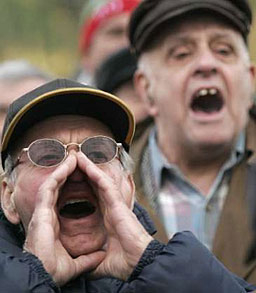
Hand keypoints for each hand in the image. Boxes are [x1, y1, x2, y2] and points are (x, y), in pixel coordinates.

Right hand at [23, 153, 104, 285]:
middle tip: (77, 161)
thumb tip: (100, 256)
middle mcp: (48, 215)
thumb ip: (88, 258)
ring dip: (63, 168)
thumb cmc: (52, 271)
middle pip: (59, 188)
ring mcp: (44, 212)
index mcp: (54, 224)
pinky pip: (50, 186)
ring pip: (53, 183)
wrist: (43, 277)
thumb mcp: (75, 263)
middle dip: (68, 173)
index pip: (64, 199)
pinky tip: (69, 164)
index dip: (73, 186)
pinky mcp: (41, 211)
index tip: (83, 176)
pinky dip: (59, 173)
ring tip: (74, 157)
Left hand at [76, 152, 152, 279]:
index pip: (94, 197)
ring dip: (89, 167)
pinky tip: (85, 162)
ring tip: (78, 156)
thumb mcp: (102, 261)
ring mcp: (115, 204)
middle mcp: (111, 208)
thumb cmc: (126, 261)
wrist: (139, 263)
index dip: (85, 186)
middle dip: (85, 173)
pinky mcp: (118, 202)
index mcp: (108, 218)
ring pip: (100, 180)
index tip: (74, 179)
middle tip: (74, 162)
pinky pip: (104, 183)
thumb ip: (92, 259)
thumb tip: (83, 265)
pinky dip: (95, 172)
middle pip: (96, 185)